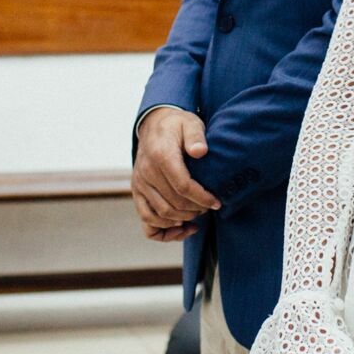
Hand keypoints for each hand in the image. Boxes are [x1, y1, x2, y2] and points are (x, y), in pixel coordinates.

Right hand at [132, 108, 219, 236]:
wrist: (154, 125)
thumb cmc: (177, 126)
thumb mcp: (190, 123)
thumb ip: (196, 136)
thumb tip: (200, 151)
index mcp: (160, 156)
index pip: (183, 186)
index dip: (202, 198)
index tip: (217, 202)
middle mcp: (146, 173)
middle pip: (173, 204)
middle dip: (195, 210)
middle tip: (209, 207)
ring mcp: (139, 184)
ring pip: (160, 215)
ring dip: (182, 219)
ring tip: (198, 214)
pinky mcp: (137, 192)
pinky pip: (146, 220)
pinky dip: (163, 230)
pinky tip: (181, 227)